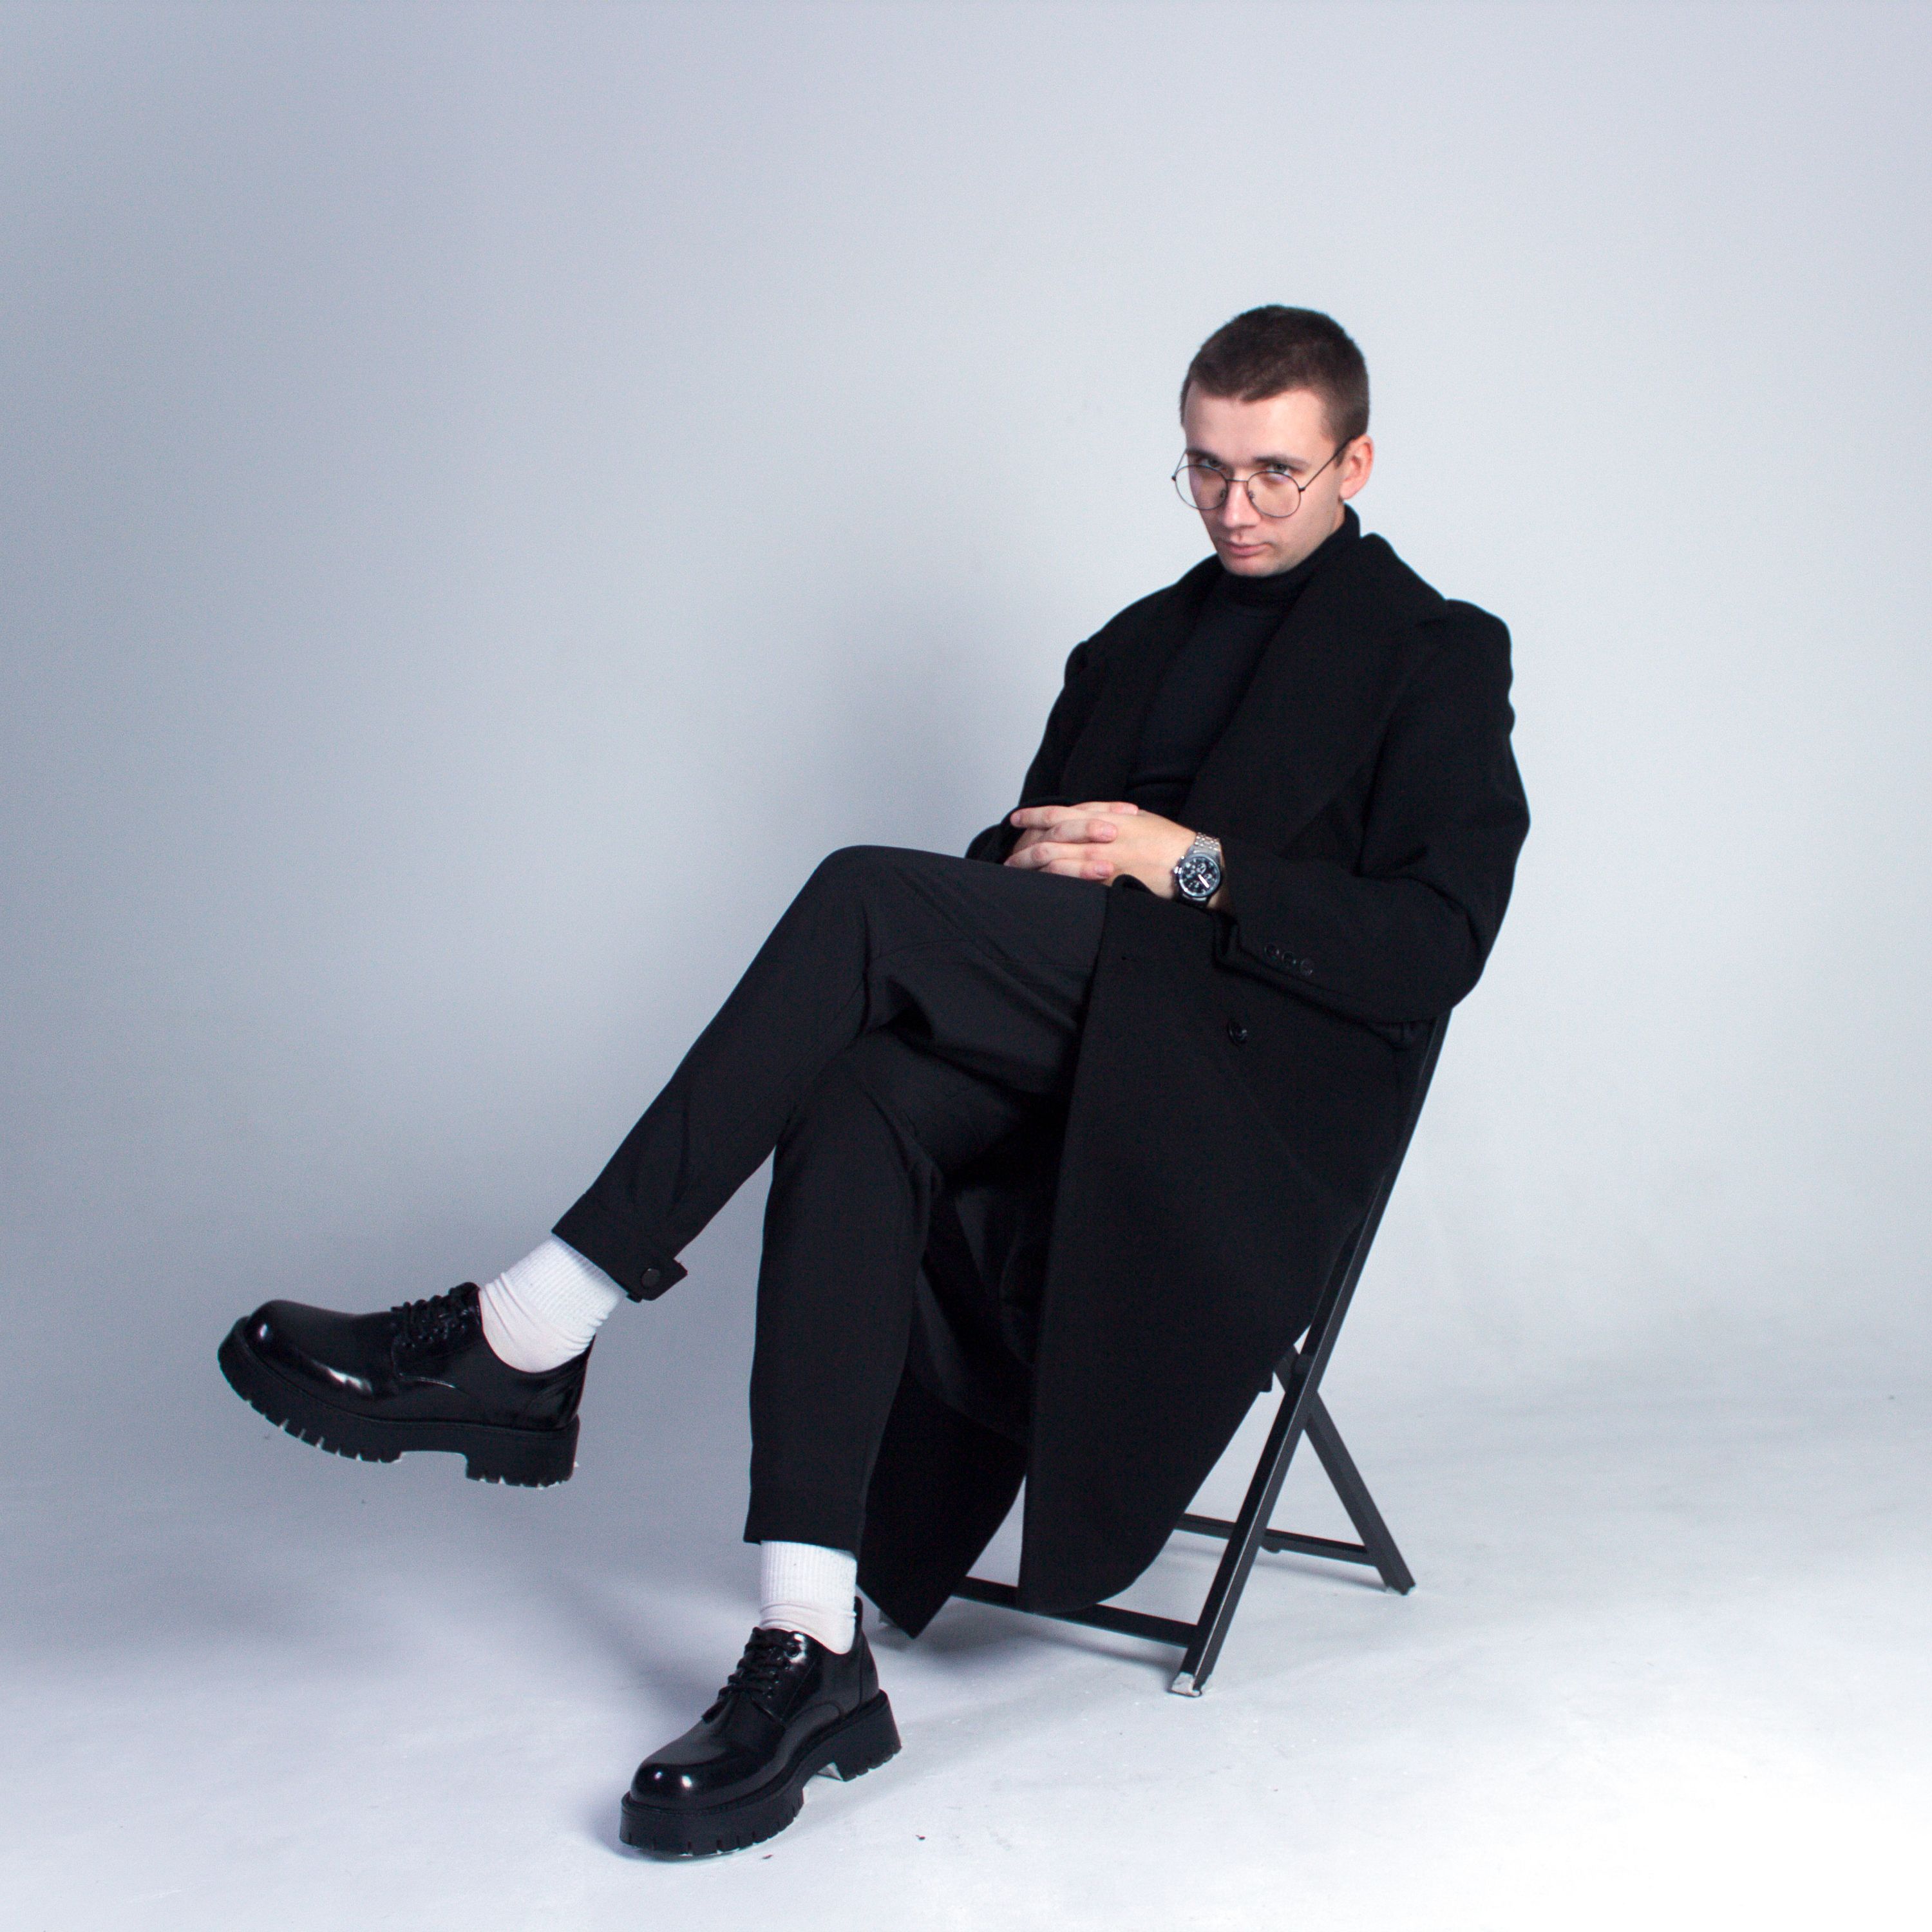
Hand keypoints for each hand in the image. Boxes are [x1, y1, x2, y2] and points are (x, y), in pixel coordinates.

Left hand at [1004, 801, 1196, 895]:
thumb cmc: (1168, 841)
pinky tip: (1038, 887)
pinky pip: (1072, 883)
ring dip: (1031, 868)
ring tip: (1015, 874)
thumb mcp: (1136, 819)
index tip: (1017, 820)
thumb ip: (1109, 816)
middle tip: (1007, 856)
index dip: (1034, 816)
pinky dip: (1052, 883)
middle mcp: (1098, 837)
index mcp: (1104, 818)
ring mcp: (1101, 860)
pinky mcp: (1108, 882)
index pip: (1060, 813)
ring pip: (1055, 861)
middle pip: (1049, 839)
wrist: (1191, 862)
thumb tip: (1087, 816)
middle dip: (1024, 847)